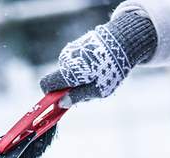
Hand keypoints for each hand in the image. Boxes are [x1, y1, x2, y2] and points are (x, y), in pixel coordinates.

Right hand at [40, 12, 156, 106]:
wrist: (123, 41)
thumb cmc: (111, 69)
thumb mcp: (97, 90)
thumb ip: (77, 97)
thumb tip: (60, 103)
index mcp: (68, 71)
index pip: (46, 84)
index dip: (50, 95)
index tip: (61, 100)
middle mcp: (65, 60)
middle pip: (60, 80)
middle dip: (70, 88)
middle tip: (90, 89)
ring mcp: (70, 51)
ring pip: (68, 72)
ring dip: (79, 78)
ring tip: (98, 75)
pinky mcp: (76, 45)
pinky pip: (75, 63)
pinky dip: (83, 68)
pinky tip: (98, 66)